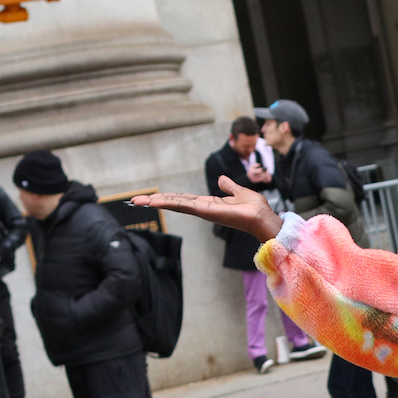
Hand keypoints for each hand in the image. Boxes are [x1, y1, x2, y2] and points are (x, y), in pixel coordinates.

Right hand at [132, 177, 282, 242]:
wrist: (262, 218)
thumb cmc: (255, 208)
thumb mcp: (239, 192)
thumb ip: (228, 186)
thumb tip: (221, 179)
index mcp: (208, 204)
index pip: (183, 200)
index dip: (167, 198)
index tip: (152, 198)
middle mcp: (202, 209)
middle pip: (174, 203)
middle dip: (155, 202)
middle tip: (136, 200)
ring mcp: (203, 212)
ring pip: (175, 204)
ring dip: (156, 202)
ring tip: (139, 201)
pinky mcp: (206, 212)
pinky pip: (184, 206)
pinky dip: (169, 203)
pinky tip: (155, 201)